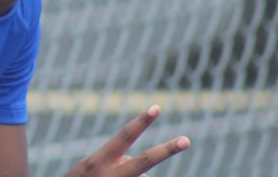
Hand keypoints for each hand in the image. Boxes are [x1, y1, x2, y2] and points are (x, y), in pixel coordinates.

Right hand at [64, 105, 189, 176]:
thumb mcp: (91, 168)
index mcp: (99, 160)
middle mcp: (111, 174)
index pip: (124, 137)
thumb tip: (141, 170)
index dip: (141, 122)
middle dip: (167, 150)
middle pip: (145, 161)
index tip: (157, 107)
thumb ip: (115, 162)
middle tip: (186, 140)